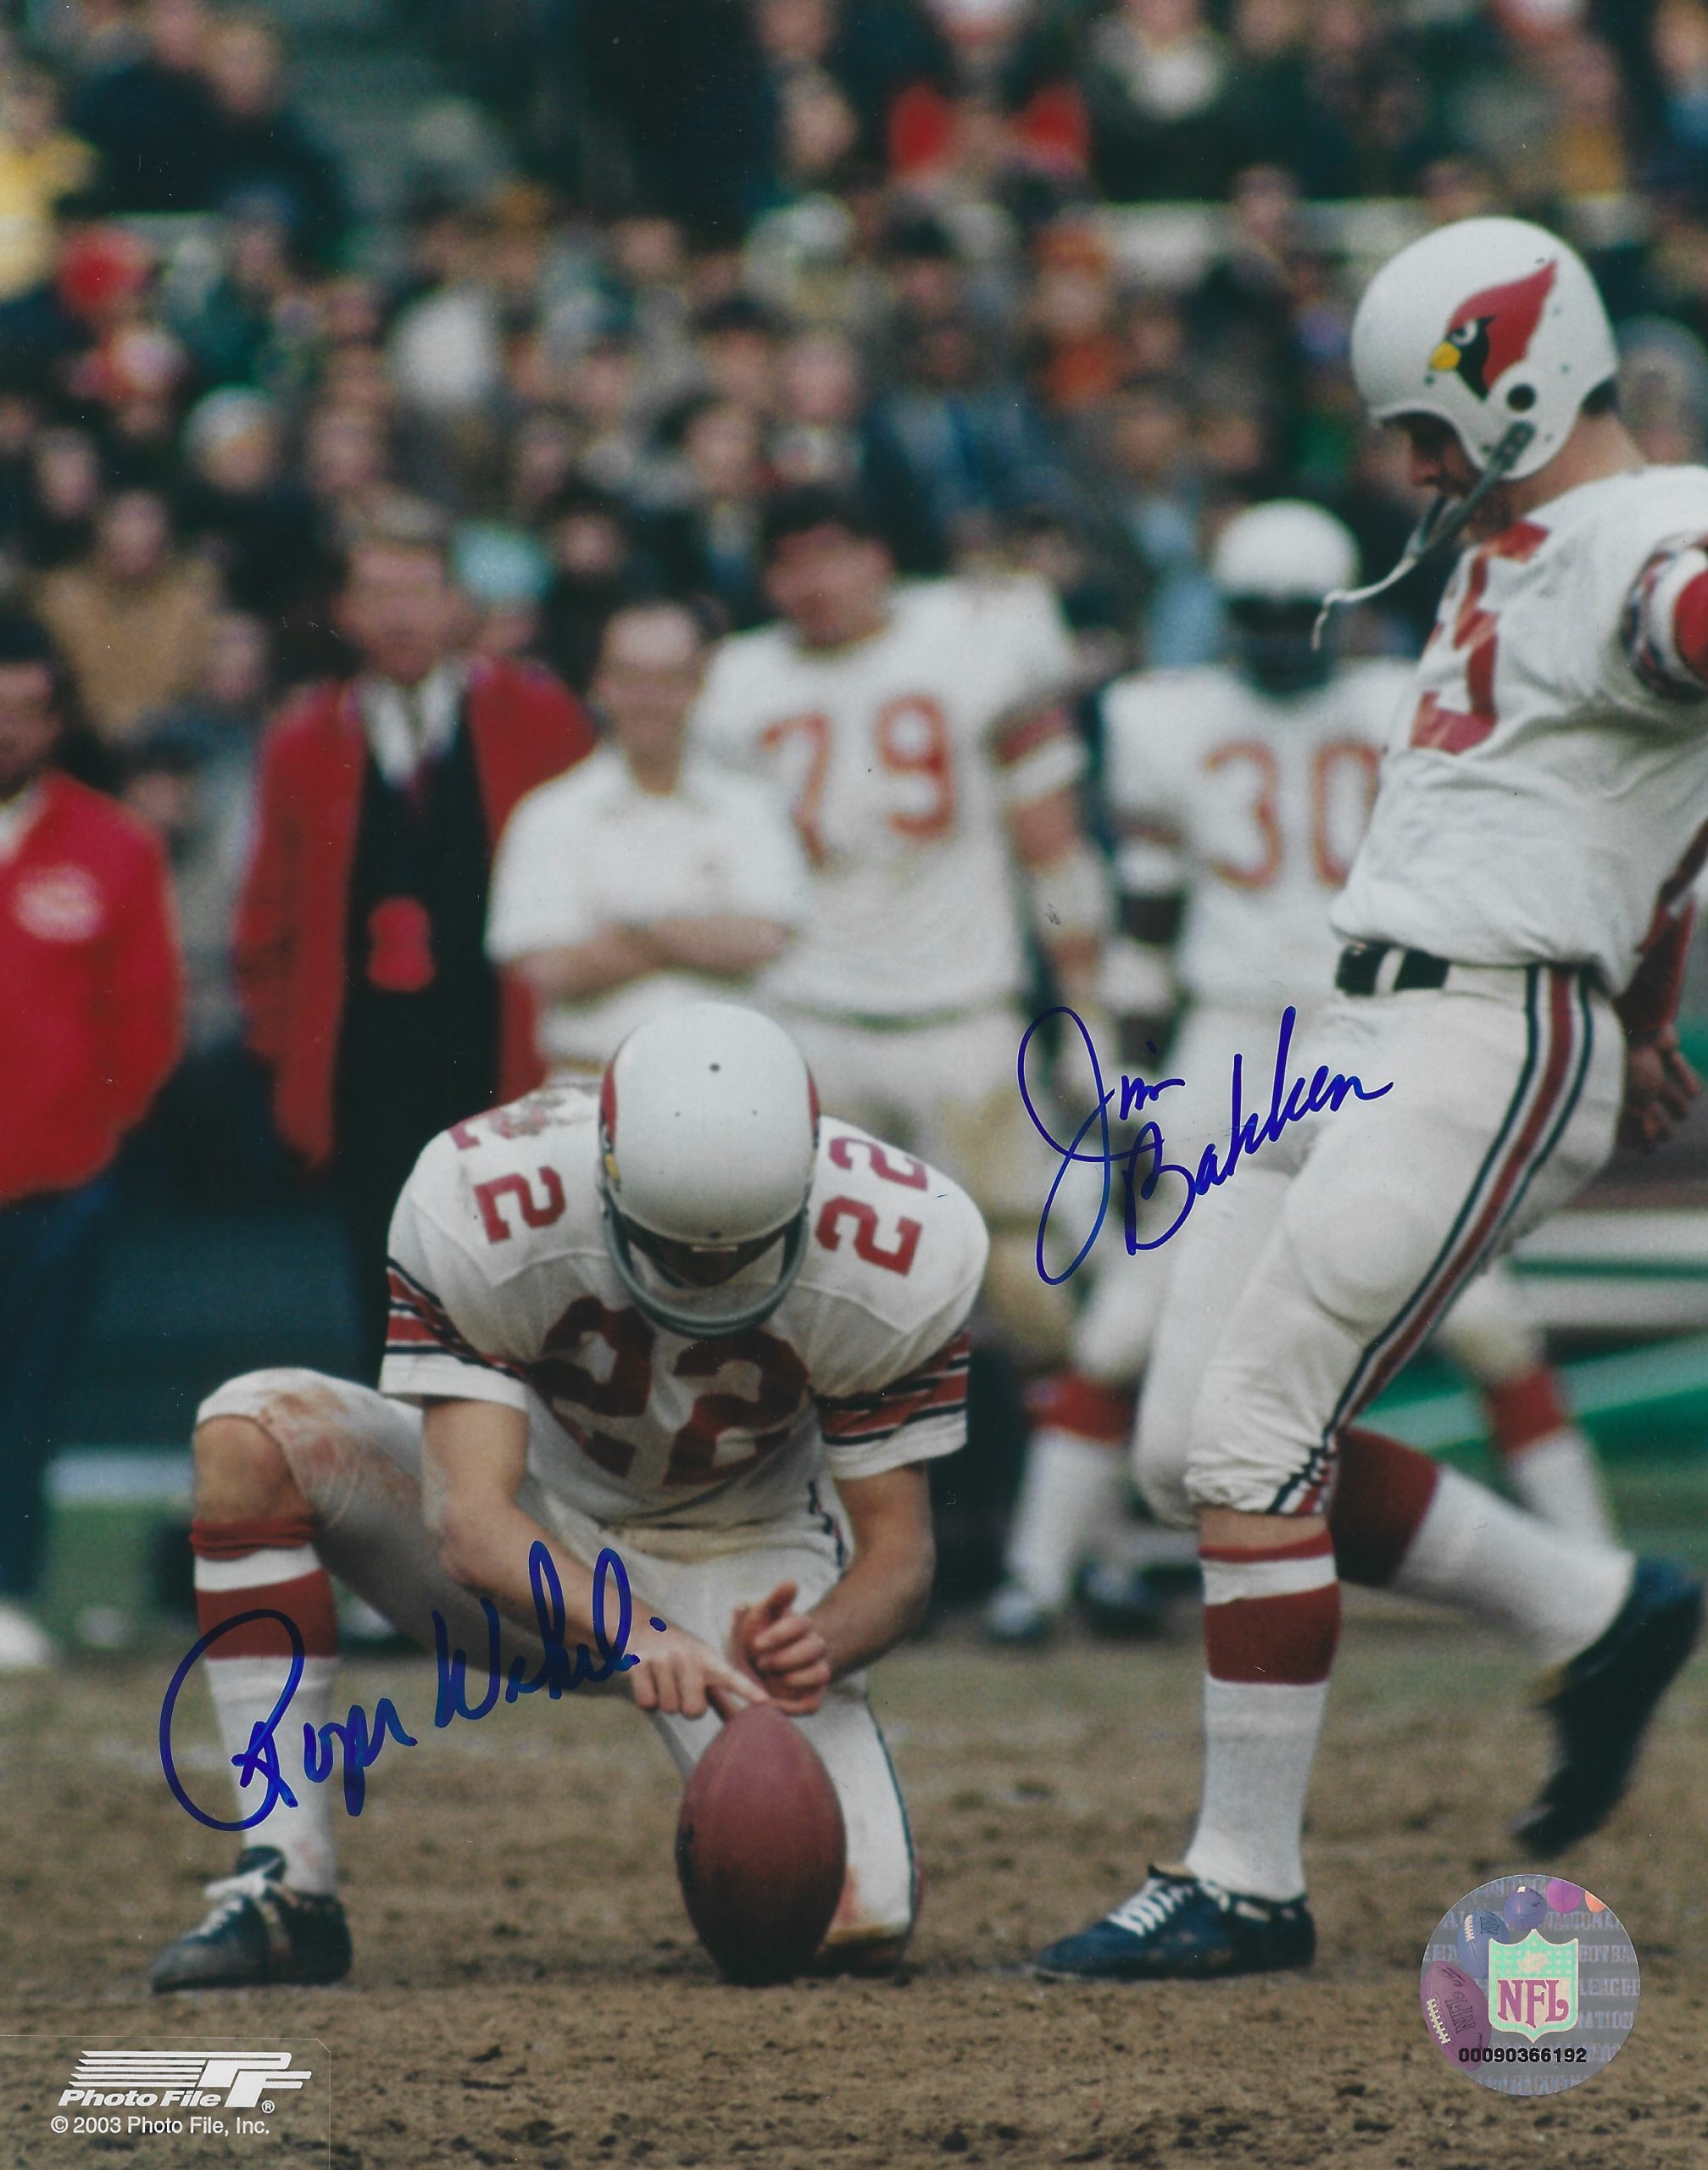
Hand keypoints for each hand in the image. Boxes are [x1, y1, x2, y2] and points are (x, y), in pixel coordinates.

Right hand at [625, 1618, 768, 1720]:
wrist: (642, 1627)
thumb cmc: (681, 1658)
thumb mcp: (703, 1668)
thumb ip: (721, 1696)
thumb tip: (742, 1722)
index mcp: (710, 1661)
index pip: (734, 1679)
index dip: (749, 1691)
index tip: (766, 1703)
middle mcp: (690, 1657)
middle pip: (694, 1711)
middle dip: (687, 1708)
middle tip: (680, 1688)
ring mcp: (665, 1659)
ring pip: (669, 1708)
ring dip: (664, 1701)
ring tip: (663, 1679)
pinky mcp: (641, 1663)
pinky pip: (647, 1702)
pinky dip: (646, 1698)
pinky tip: (647, 1679)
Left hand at [730, 1581, 831, 1715]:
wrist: (755, 1667)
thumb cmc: (756, 1637)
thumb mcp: (758, 1616)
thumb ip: (774, 1600)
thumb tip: (792, 1582)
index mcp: (801, 1626)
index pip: (801, 1624)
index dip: (779, 1634)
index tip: (756, 1643)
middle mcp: (815, 1647)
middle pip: (814, 1648)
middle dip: (785, 1657)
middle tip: (761, 1663)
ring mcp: (815, 1672)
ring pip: (821, 1673)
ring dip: (793, 1678)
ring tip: (770, 1679)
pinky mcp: (811, 1697)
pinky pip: (812, 1703)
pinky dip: (792, 1705)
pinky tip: (770, 1700)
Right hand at [1618, 1026, 1700, 1151]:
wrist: (1635, 1021)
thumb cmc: (1626, 1067)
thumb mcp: (1633, 1107)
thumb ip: (1641, 1128)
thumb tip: (1646, 1147)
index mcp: (1613, 1092)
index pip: (1624, 1121)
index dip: (1635, 1136)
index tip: (1647, 1150)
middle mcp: (1627, 1079)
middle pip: (1645, 1107)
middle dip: (1656, 1123)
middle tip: (1666, 1137)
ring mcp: (1644, 1062)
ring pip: (1662, 1087)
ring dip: (1674, 1103)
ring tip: (1683, 1114)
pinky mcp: (1661, 1045)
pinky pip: (1677, 1064)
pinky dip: (1687, 1079)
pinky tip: (1695, 1094)